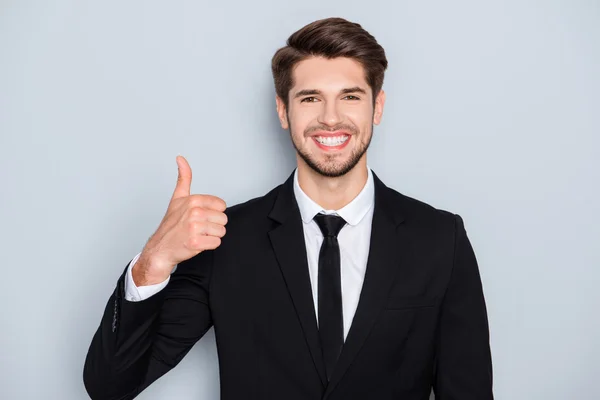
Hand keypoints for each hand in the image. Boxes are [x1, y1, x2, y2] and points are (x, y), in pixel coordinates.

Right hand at [133, 155, 226, 285]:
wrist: (160, 248)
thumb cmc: (171, 224)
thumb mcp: (177, 198)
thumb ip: (183, 178)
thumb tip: (181, 158)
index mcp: (193, 200)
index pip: (222, 206)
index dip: (213, 213)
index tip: (200, 216)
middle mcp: (194, 212)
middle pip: (223, 219)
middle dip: (213, 225)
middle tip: (198, 228)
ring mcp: (194, 228)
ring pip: (221, 231)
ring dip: (211, 236)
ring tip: (197, 235)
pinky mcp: (195, 243)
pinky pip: (216, 243)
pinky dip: (209, 245)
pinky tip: (197, 243)